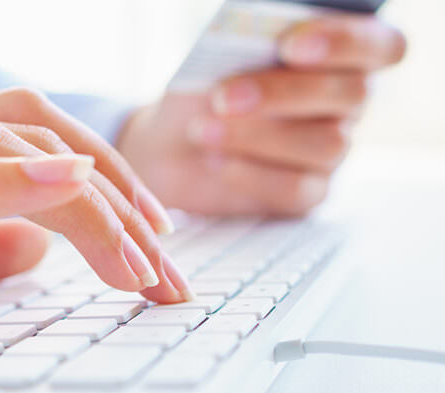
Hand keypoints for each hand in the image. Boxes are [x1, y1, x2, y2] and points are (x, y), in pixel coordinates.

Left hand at [117, 15, 405, 215]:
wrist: (169, 144)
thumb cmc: (203, 88)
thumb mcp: (219, 60)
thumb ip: (250, 48)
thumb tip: (254, 43)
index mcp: (342, 55)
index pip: (380, 46)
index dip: (344, 42)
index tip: (290, 45)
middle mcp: (348, 103)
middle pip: (352, 94)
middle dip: (282, 93)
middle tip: (224, 97)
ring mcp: (333, 150)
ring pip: (327, 144)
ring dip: (257, 136)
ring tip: (202, 129)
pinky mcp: (308, 193)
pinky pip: (297, 188)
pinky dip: (251, 173)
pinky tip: (215, 161)